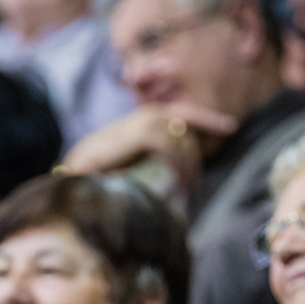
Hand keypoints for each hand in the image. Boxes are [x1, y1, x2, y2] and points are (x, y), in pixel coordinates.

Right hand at [63, 104, 237, 187]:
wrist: (74, 177)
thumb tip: (178, 174)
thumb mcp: (132, 167)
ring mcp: (144, 121)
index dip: (208, 119)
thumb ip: (154, 164)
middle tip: (192, 184)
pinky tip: (178, 181)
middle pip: (187, 130)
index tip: (230, 127)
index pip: (183, 115)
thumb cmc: (99, 176)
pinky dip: (178, 164)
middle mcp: (146, 115)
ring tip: (185, 188)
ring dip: (187, 164)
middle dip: (195, 156)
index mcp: (144, 121)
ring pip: (182, 139)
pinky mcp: (141, 132)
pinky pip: (172, 145)